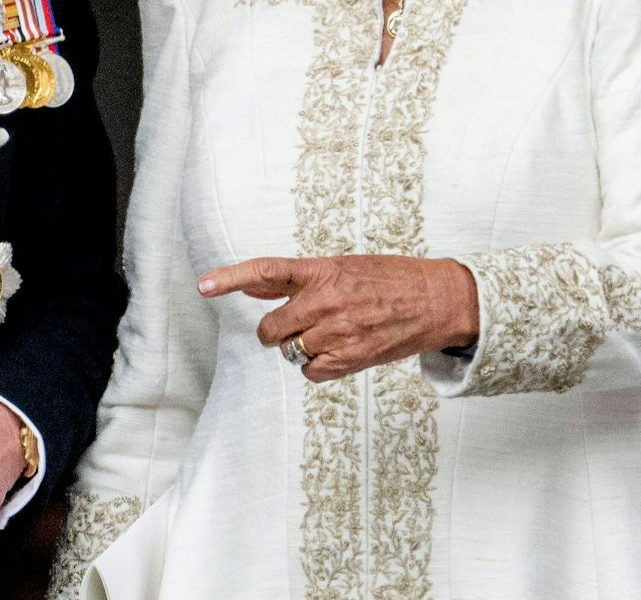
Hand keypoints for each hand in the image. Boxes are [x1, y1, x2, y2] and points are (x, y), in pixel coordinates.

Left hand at [199, 255, 478, 382]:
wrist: (437, 300)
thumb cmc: (389, 280)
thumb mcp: (341, 268)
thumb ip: (295, 280)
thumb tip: (254, 287)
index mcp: (321, 271)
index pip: (265, 272)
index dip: (230, 278)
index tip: (203, 286)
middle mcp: (324, 301)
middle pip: (271, 329)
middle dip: (277, 331)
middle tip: (298, 325)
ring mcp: (337, 333)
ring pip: (290, 352)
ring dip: (301, 347)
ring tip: (330, 334)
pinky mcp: (351, 359)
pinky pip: (311, 372)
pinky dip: (318, 366)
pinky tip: (339, 350)